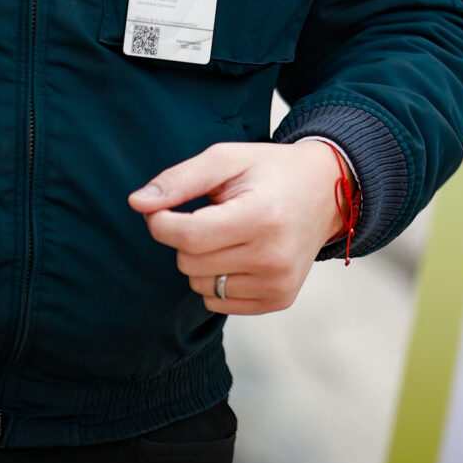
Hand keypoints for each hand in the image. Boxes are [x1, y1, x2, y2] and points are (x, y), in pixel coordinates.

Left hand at [129, 139, 349, 315]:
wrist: (326, 191)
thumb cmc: (271, 171)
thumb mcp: (226, 159)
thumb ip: (179, 179)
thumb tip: (137, 203)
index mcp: (262, 216)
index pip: (188, 237)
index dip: (162, 223)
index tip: (163, 209)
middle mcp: (274, 256)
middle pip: (190, 263)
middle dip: (185, 239)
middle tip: (210, 215)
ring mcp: (279, 282)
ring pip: (200, 285)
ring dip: (202, 261)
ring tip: (230, 234)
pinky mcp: (280, 298)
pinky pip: (218, 302)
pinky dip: (218, 279)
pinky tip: (241, 255)